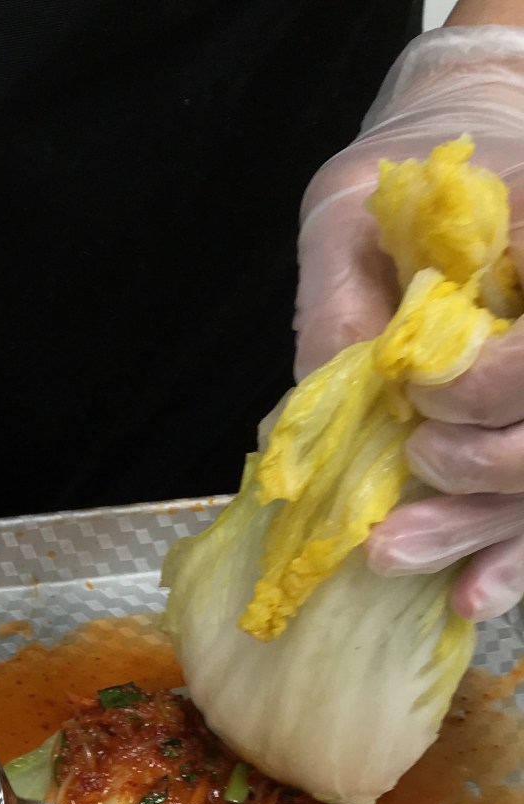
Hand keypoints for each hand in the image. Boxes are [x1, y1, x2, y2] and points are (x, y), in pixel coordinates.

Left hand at [295, 26, 523, 619]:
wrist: (443, 176)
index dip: (497, 381)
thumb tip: (327, 402)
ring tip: (393, 555)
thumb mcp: (347, 214)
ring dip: (479, 528)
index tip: (422, 391)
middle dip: (484, 469)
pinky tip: (468, 597)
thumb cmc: (391, 194)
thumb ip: (341, 297)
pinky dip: (507, 560)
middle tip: (414, 466)